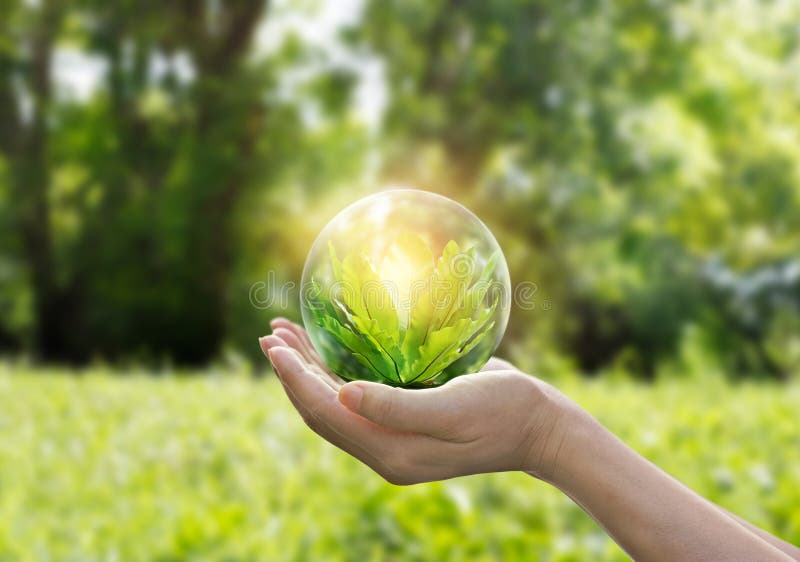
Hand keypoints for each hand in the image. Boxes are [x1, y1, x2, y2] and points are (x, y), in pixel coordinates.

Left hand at [259, 318, 582, 484]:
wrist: (538, 426)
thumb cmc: (503, 411)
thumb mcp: (454, 407)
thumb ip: (396, 407)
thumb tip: (342, 396)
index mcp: (391, 451)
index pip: (326, 414)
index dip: (295, 380)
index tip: (274, 345)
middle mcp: (385, 448)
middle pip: (322, 410)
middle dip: (292, 373)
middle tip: (270, 333)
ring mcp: (394, 437)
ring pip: (335, 403)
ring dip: (309, 369)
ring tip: (286, 334)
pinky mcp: (404, 421)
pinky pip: (358, 397)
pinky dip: (336, 371)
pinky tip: (329, 347)